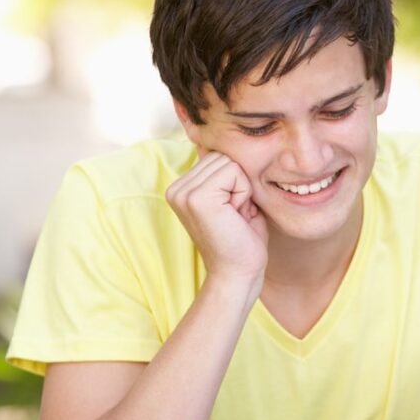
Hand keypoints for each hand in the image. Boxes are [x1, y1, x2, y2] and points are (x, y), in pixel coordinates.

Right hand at [166, 152, 268, 290]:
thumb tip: (219, 144)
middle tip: (234, 216)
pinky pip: (234, 172)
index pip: (217, 156)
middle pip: (222, 156)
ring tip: (234, 217)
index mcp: (181, 188)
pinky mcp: (196, 198)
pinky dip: (243, 194)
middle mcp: (176, 188)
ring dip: (242, 190)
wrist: (238, 274)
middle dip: (239, 184)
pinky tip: (235, 217)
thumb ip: (225, 175)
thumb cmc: (242, 241)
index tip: (231, 212)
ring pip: (229, 162)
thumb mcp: (232, 200)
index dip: (235, 182)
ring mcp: (183, 193)